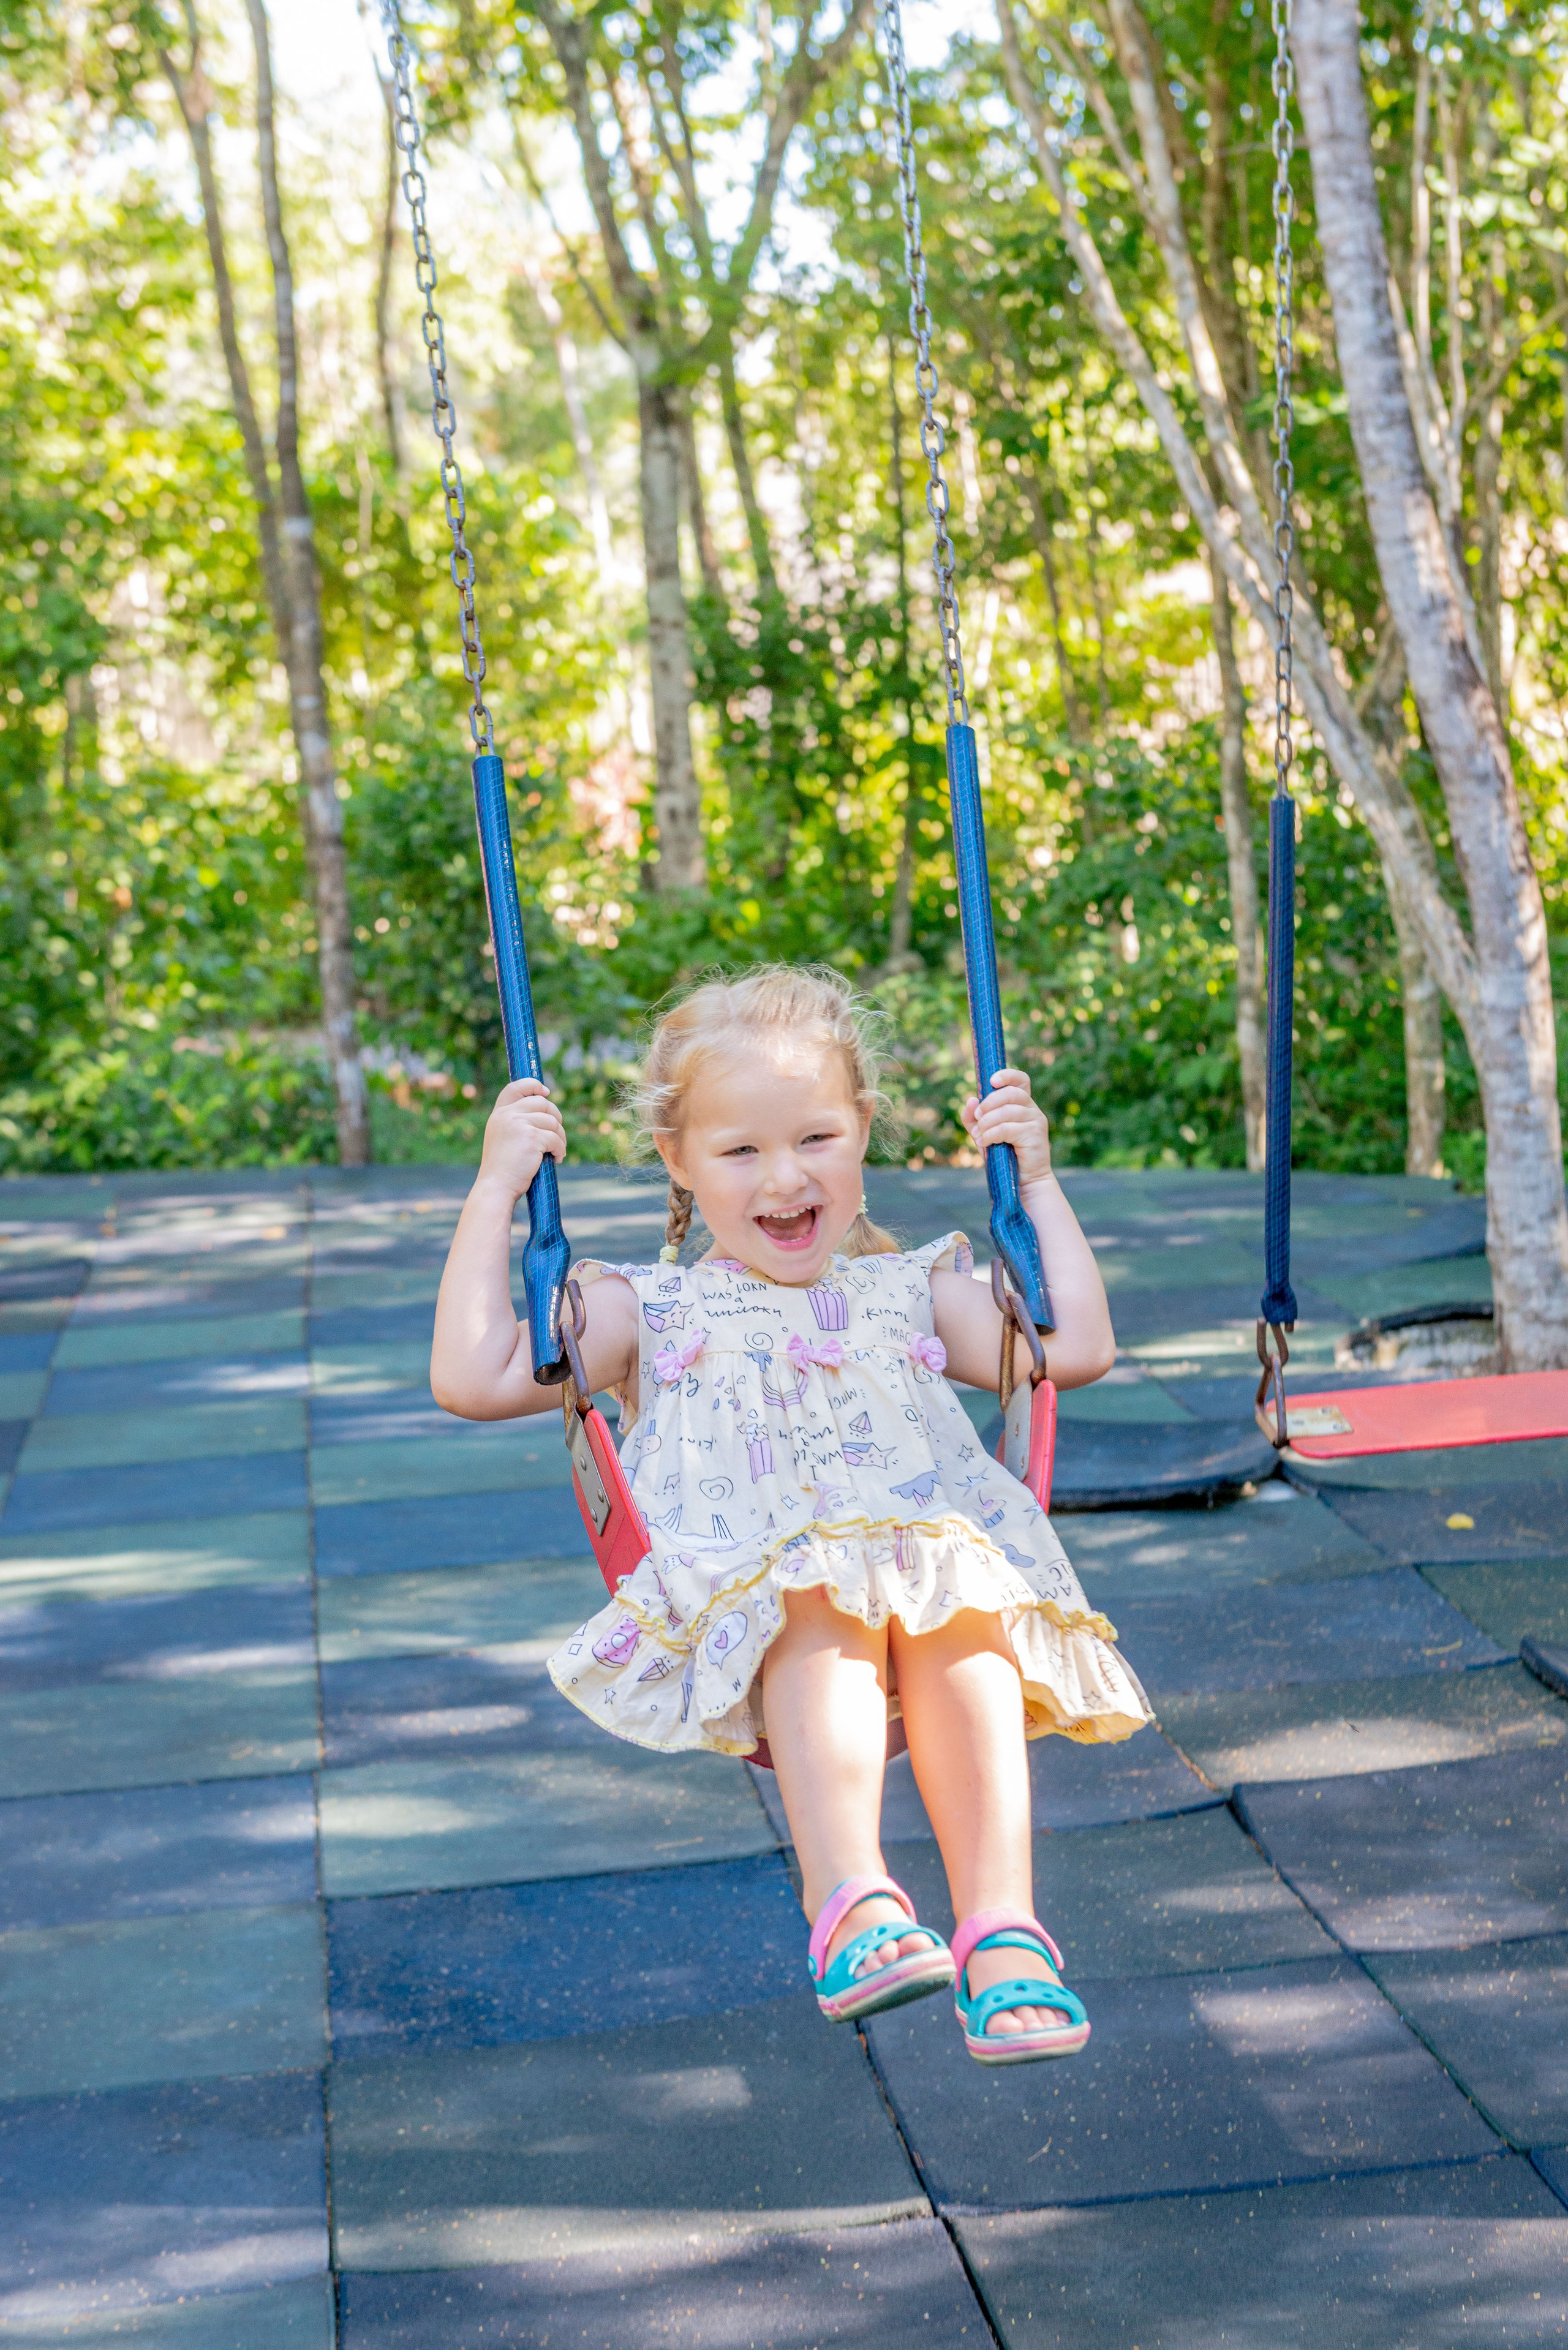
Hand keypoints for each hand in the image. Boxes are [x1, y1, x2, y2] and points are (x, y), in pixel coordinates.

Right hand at [477, 1078, 565, 1200]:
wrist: (496, 1186)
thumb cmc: (502, 1167)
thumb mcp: (502, 1137)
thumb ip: (515, 1122)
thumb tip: (545, 1111)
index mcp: (498, 1114)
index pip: (516, 1087)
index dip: (533, 1085)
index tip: (546, 1092)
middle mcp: (507, 1115)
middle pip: (542, 1103)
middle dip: (555, 1117)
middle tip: (557, 1135)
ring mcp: (519, 1124)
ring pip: (552, 1122)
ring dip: (560, 1137)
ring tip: (557, 1151)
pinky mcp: (532, 1137)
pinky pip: (556, 1138)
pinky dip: (560, 1149)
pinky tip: (557, 1159)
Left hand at [961, 1066, 1052, 1187]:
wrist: (1022, 1181)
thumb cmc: (1003, 1156)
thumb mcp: (983, 1133)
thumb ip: (973, 1118)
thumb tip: (971, 1099)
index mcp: (1022, 1104)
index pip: (1021, 1080)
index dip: (1007, 1075)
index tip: (991, 1081)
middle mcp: (1032, 1109)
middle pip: (1010, 1093)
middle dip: (988, 1103)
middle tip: (977, 1117)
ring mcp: (1036, 1121)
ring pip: (1007, 1111)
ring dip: (987, 1123)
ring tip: (978, 1136)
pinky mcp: (1035, 1135)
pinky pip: (1007, 1128)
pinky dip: (991, 1135)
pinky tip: (984, 1143)